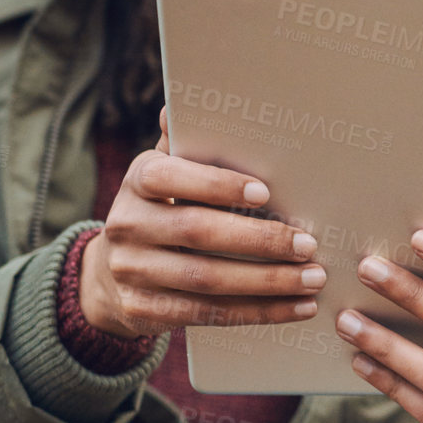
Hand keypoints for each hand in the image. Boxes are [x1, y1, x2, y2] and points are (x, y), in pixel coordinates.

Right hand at [80, 109, 323, 336]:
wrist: (109, 276)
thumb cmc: (161, 212)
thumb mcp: (166, 177)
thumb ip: (182, 149)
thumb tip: (178, 108)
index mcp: (137, 182)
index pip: (170, 177)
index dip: (216, 184)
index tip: (264, 193)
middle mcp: (126, 225)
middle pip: (197, 232)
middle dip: (259, 240)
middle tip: (309, 245)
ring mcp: (132, 271)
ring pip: (206, 280)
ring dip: (268, 283)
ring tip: (313, 279)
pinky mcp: (143, 311)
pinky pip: (207, 314)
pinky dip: (258, 312)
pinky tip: (296, 307)